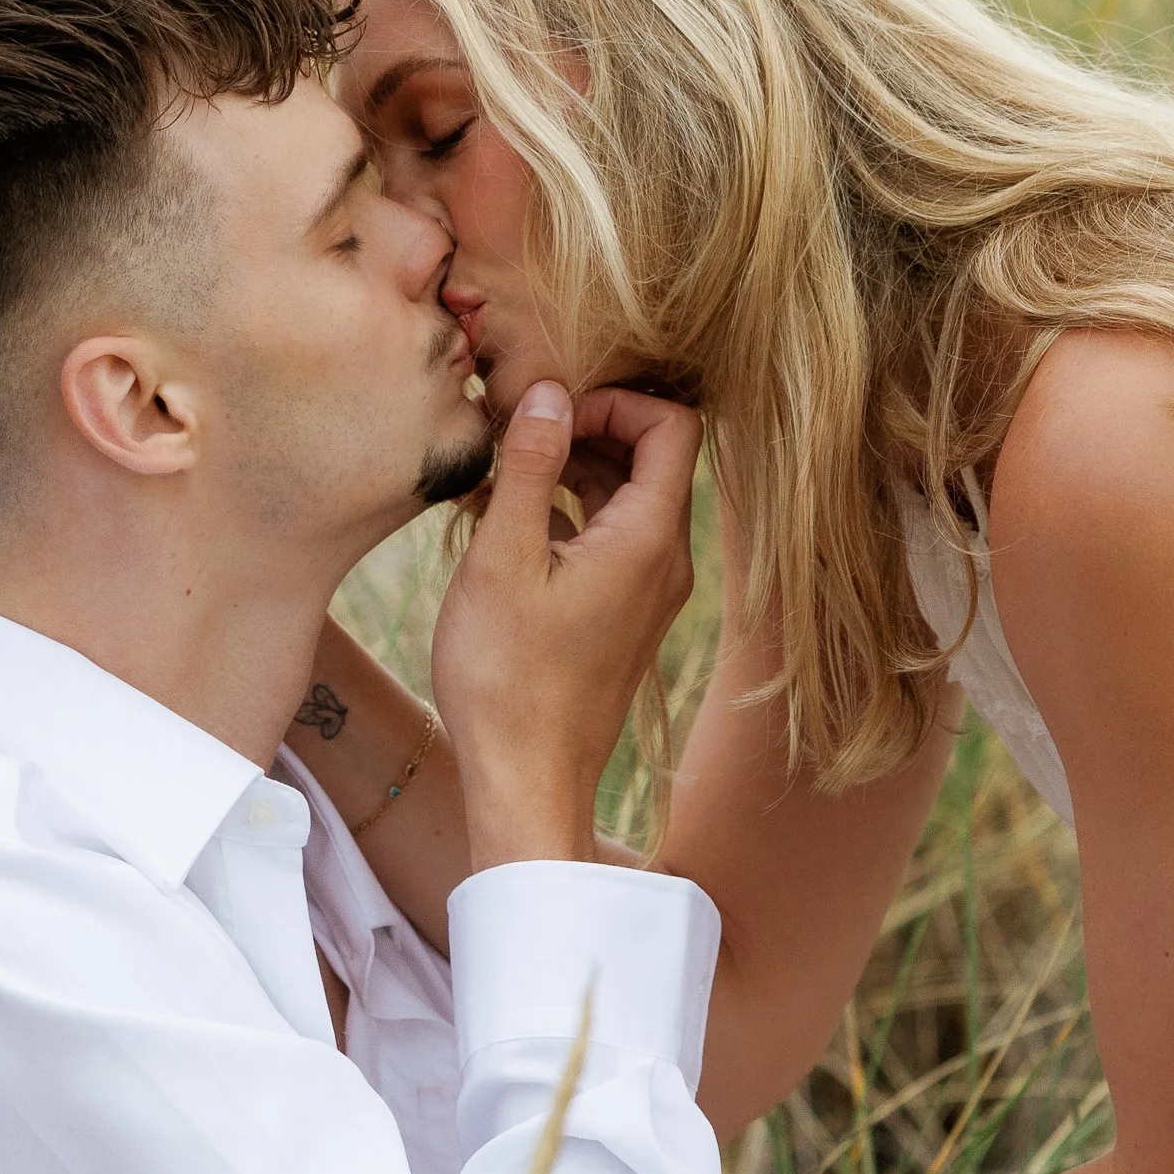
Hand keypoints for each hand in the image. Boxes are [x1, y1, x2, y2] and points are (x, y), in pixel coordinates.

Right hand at [432, 379, 700, 868]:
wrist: (526, 781)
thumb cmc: (508, 679)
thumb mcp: (504, 559)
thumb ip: (531, 467)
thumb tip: (548, 393)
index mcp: (651, 540)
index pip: (674, 425)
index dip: (615, 401)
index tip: (550, 413)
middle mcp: (667, 561)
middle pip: (651, 457)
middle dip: (584, 430)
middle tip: (515, 436)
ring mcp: (649, 590)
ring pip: (626, 497)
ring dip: (569, 471)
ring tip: (499, 475)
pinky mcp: (623, 614)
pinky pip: (609, 538)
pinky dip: (566, 514)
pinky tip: (502, 520)